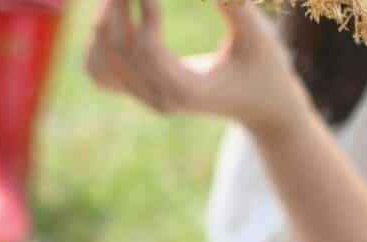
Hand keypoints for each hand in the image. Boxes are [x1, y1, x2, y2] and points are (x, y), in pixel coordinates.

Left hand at [87, 0, 307, 133]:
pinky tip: (108, 18)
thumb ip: (236, 8)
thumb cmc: (267, 69)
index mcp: (187, 91)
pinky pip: (104, 75)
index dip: (145, 10)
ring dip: (103, 28)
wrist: (263, 108)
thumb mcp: (258, 37)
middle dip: (119, 12)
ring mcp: (147, 99)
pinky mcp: (143, 94)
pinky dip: (98, 46)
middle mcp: (160, 99)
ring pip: (104, 66)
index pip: (149, 49)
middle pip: (121, 54)